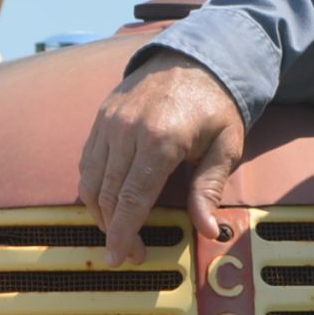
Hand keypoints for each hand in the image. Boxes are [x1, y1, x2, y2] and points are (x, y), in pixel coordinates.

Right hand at [77, 57, 244, 262]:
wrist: (195, 57)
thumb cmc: (215, 105)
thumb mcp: (226, 145)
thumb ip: (210, 188)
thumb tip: (207, 229)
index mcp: (161, 140)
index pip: (132, 199)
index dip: (124, 234)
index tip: (121, 257)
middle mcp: (128, 131)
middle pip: (108, 195)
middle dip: (114, 230)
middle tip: (130, 252)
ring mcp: (110, 122)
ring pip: (91, 180)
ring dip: (100, 212)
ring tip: (118, 231)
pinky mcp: (102, 117)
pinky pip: (88, 161)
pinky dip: (93, 187)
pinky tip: (109, 202)